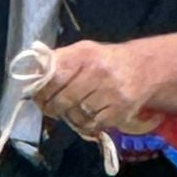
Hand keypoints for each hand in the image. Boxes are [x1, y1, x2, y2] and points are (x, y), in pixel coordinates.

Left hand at [33, 39, 162, 139]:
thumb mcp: (83, 51)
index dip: (41, 91)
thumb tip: (32, 73)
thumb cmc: (106, 61)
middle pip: (63, 99)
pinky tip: (89, 116)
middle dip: (52, 107)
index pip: (53, 77)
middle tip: (51, 109)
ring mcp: (110, 92)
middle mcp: (98, 72)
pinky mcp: (120, 110)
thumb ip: (59, 61)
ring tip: (74, 109)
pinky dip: (87, 124)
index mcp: (84, 54)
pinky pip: (92, 125)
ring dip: (71, 115)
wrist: (145, 68)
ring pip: (77, 114)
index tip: (38, 97)